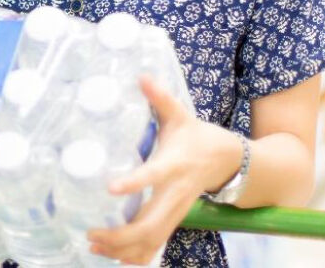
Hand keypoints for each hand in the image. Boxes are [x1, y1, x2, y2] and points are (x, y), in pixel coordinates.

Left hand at [86, 76, 242, 264]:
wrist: (232, 160)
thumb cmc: (199, 136)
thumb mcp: (181, 115)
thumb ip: (160, 98)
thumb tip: (141, 76)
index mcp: (174, 164)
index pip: (154, 175)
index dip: (135, 183)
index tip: (111, 188)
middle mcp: (176, 193)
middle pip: (151, 223)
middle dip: (121, 235)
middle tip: (91, 233)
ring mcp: (178, 210)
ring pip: (153, 239)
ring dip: (124, 249)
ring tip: (95, 247)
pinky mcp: (177, 219)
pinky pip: (158, 243)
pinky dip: (139, 254)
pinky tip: (116, 257)